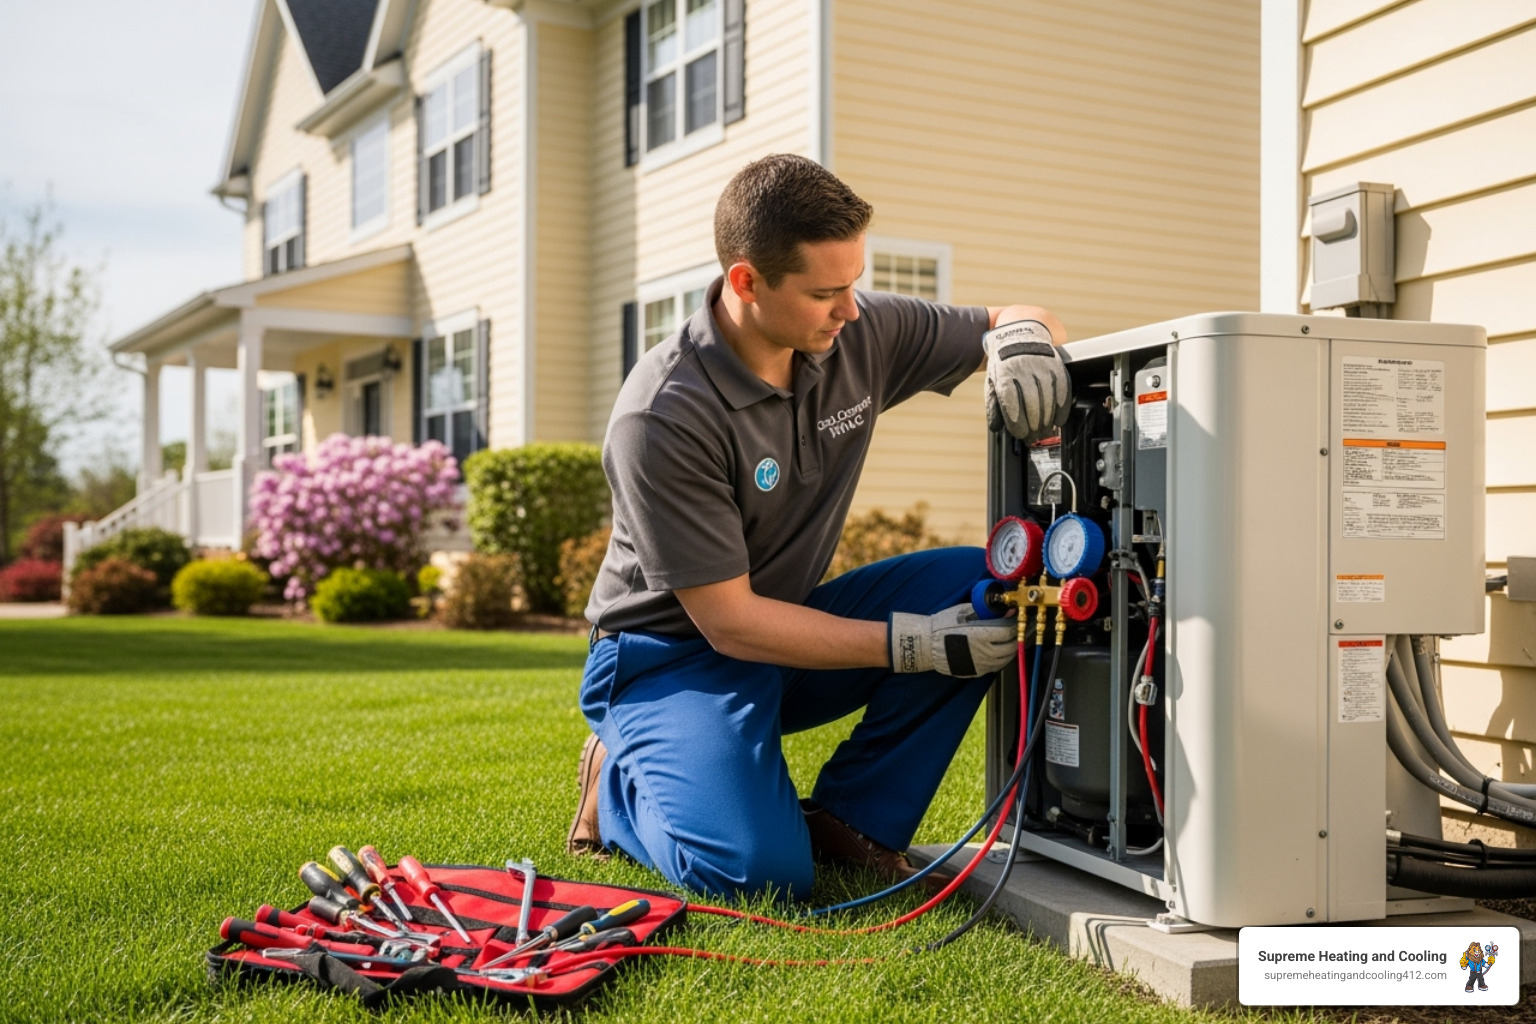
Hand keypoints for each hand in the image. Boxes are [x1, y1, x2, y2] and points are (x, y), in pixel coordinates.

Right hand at [889, 603, 1015, 676]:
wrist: (926, 645)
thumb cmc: (942, 626)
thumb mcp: (964, 612)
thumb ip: (987, 612)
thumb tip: (1006, 612)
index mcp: (982, 635)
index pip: (1009, 632)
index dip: (1016, 625)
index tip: (1016, 620)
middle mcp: (984, 652)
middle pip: (1011, 647)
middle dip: (1017, 638)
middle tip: (1017, 631)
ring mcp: (981, 664)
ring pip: (1005, 659)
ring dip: (1010, 649)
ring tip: (1010, 641)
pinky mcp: (976, 672)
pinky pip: (995, 666)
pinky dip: (1000, 658)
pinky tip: (998, 651)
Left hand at [983, 318, 1071, 442]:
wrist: (1021, 331)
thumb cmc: (1005, 362)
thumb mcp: (993, 380)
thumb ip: (994, 404)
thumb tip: (996, 427)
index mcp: (1006, 375)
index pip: (1013, 404)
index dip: (1018, 423)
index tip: (1021, 435)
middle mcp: (1025, 370)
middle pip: (1033, 404)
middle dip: (1035, 425)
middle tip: (1034, 437)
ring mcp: (1042, 367)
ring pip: (1049, 399)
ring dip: (1048, 419)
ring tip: (1045, 431)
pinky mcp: (1056, 365)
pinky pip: (1063, 389)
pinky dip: (1062, 407)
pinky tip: (1059, 419)